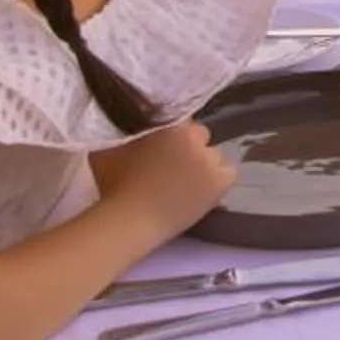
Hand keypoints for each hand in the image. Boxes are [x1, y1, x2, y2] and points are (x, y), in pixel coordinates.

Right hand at [92, 120, 237, 238]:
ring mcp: (209, 160)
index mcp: (170, 123)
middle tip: (172, 165)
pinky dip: (218, 179)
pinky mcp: (219, 183)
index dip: (172, 133)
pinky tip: (203, 189)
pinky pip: (228, 173)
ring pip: (213, 155)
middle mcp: (193, 137)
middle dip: (188, 147)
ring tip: (187, 181)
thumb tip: (128, 123)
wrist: (129, 220)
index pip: (180, 119)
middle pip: (198, 135)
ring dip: (203, 164)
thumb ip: (125, 130)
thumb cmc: (112, 184)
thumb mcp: (110, 145)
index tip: (162, 146)